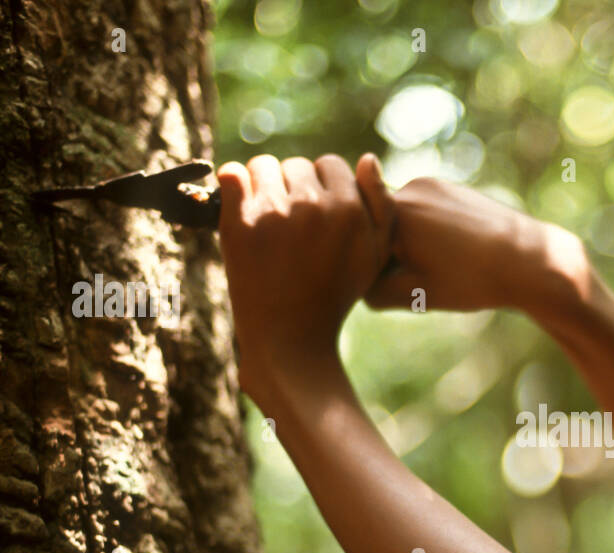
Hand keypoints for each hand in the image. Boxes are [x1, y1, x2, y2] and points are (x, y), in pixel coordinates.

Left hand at [216, 153, 392, 397]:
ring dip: (265, 185)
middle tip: (293, 222)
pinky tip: (242, 207)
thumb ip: (382, 205)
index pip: (331, 164)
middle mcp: (312, 205)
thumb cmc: (336, 293)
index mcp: (348, 208)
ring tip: (269, 217)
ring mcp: (273, 212)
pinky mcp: (239, 223)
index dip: (325, 186)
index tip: (318, 213)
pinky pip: (231, 175)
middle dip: (295, 187)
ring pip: (263, 166)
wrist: (290, 334)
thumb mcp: (375, 255)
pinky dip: (233, 185)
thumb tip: (368, 158)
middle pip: (297, 164)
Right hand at [362, 173, 588, 315]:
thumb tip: (353, 279)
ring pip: (400, 217)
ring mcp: (432, 183)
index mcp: (396, 215)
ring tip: (442, 264)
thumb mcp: (415, 295)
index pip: (354, 236)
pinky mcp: (449, 185)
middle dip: (387, 251)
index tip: (384, 279)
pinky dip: (428, 229)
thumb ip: (371, 289)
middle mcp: (410, 189)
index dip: (364, 260)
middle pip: (376, 225)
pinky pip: (422, 208)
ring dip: (408, 240)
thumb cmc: (472, 282)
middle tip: (419, 276)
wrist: (528, 259)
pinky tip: (454, 250)